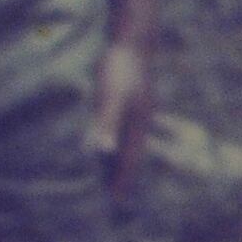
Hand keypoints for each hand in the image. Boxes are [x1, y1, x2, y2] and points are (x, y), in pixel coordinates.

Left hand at [90, 37, 154, 198]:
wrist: (130, 41)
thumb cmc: (119, 69)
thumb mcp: (111, 97)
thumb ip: (107, 123)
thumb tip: (103, 150)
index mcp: (137, 124)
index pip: (130, 160)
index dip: (122, 179)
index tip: (117, 200)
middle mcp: (138, 120)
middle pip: (130, 154)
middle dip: (122, 174)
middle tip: (114, 196)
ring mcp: (134, 110)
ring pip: (126, 140)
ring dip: (118, 158)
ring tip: (110, 173)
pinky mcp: (126, 99)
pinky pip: (120, 126)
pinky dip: (113, 137)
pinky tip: (108, 138)